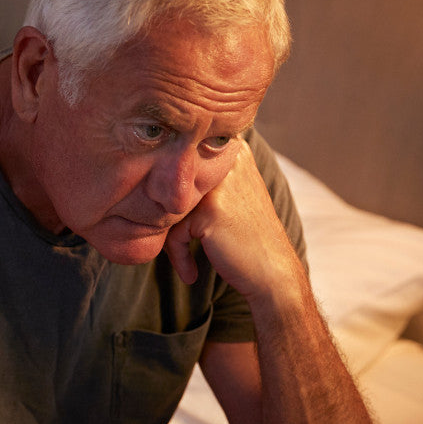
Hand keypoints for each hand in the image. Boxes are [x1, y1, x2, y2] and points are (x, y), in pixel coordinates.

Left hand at [164, 139, 299, 299]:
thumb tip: (150, 166)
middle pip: (171, 185)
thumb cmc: (244, 237)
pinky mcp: (210, 208)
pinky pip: (174, 231)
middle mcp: (227, 159)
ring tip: (184, 261)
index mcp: (232, 150)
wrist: (272, 273)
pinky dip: (177, 255)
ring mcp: (219, 182)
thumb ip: (199, 176)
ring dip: (171, 238)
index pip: (179, 164)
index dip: (173, 198)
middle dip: (168, 219)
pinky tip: (190, 273)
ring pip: (169, 207)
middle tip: (176, 246)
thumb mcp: (229, 194)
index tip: (181, 226)